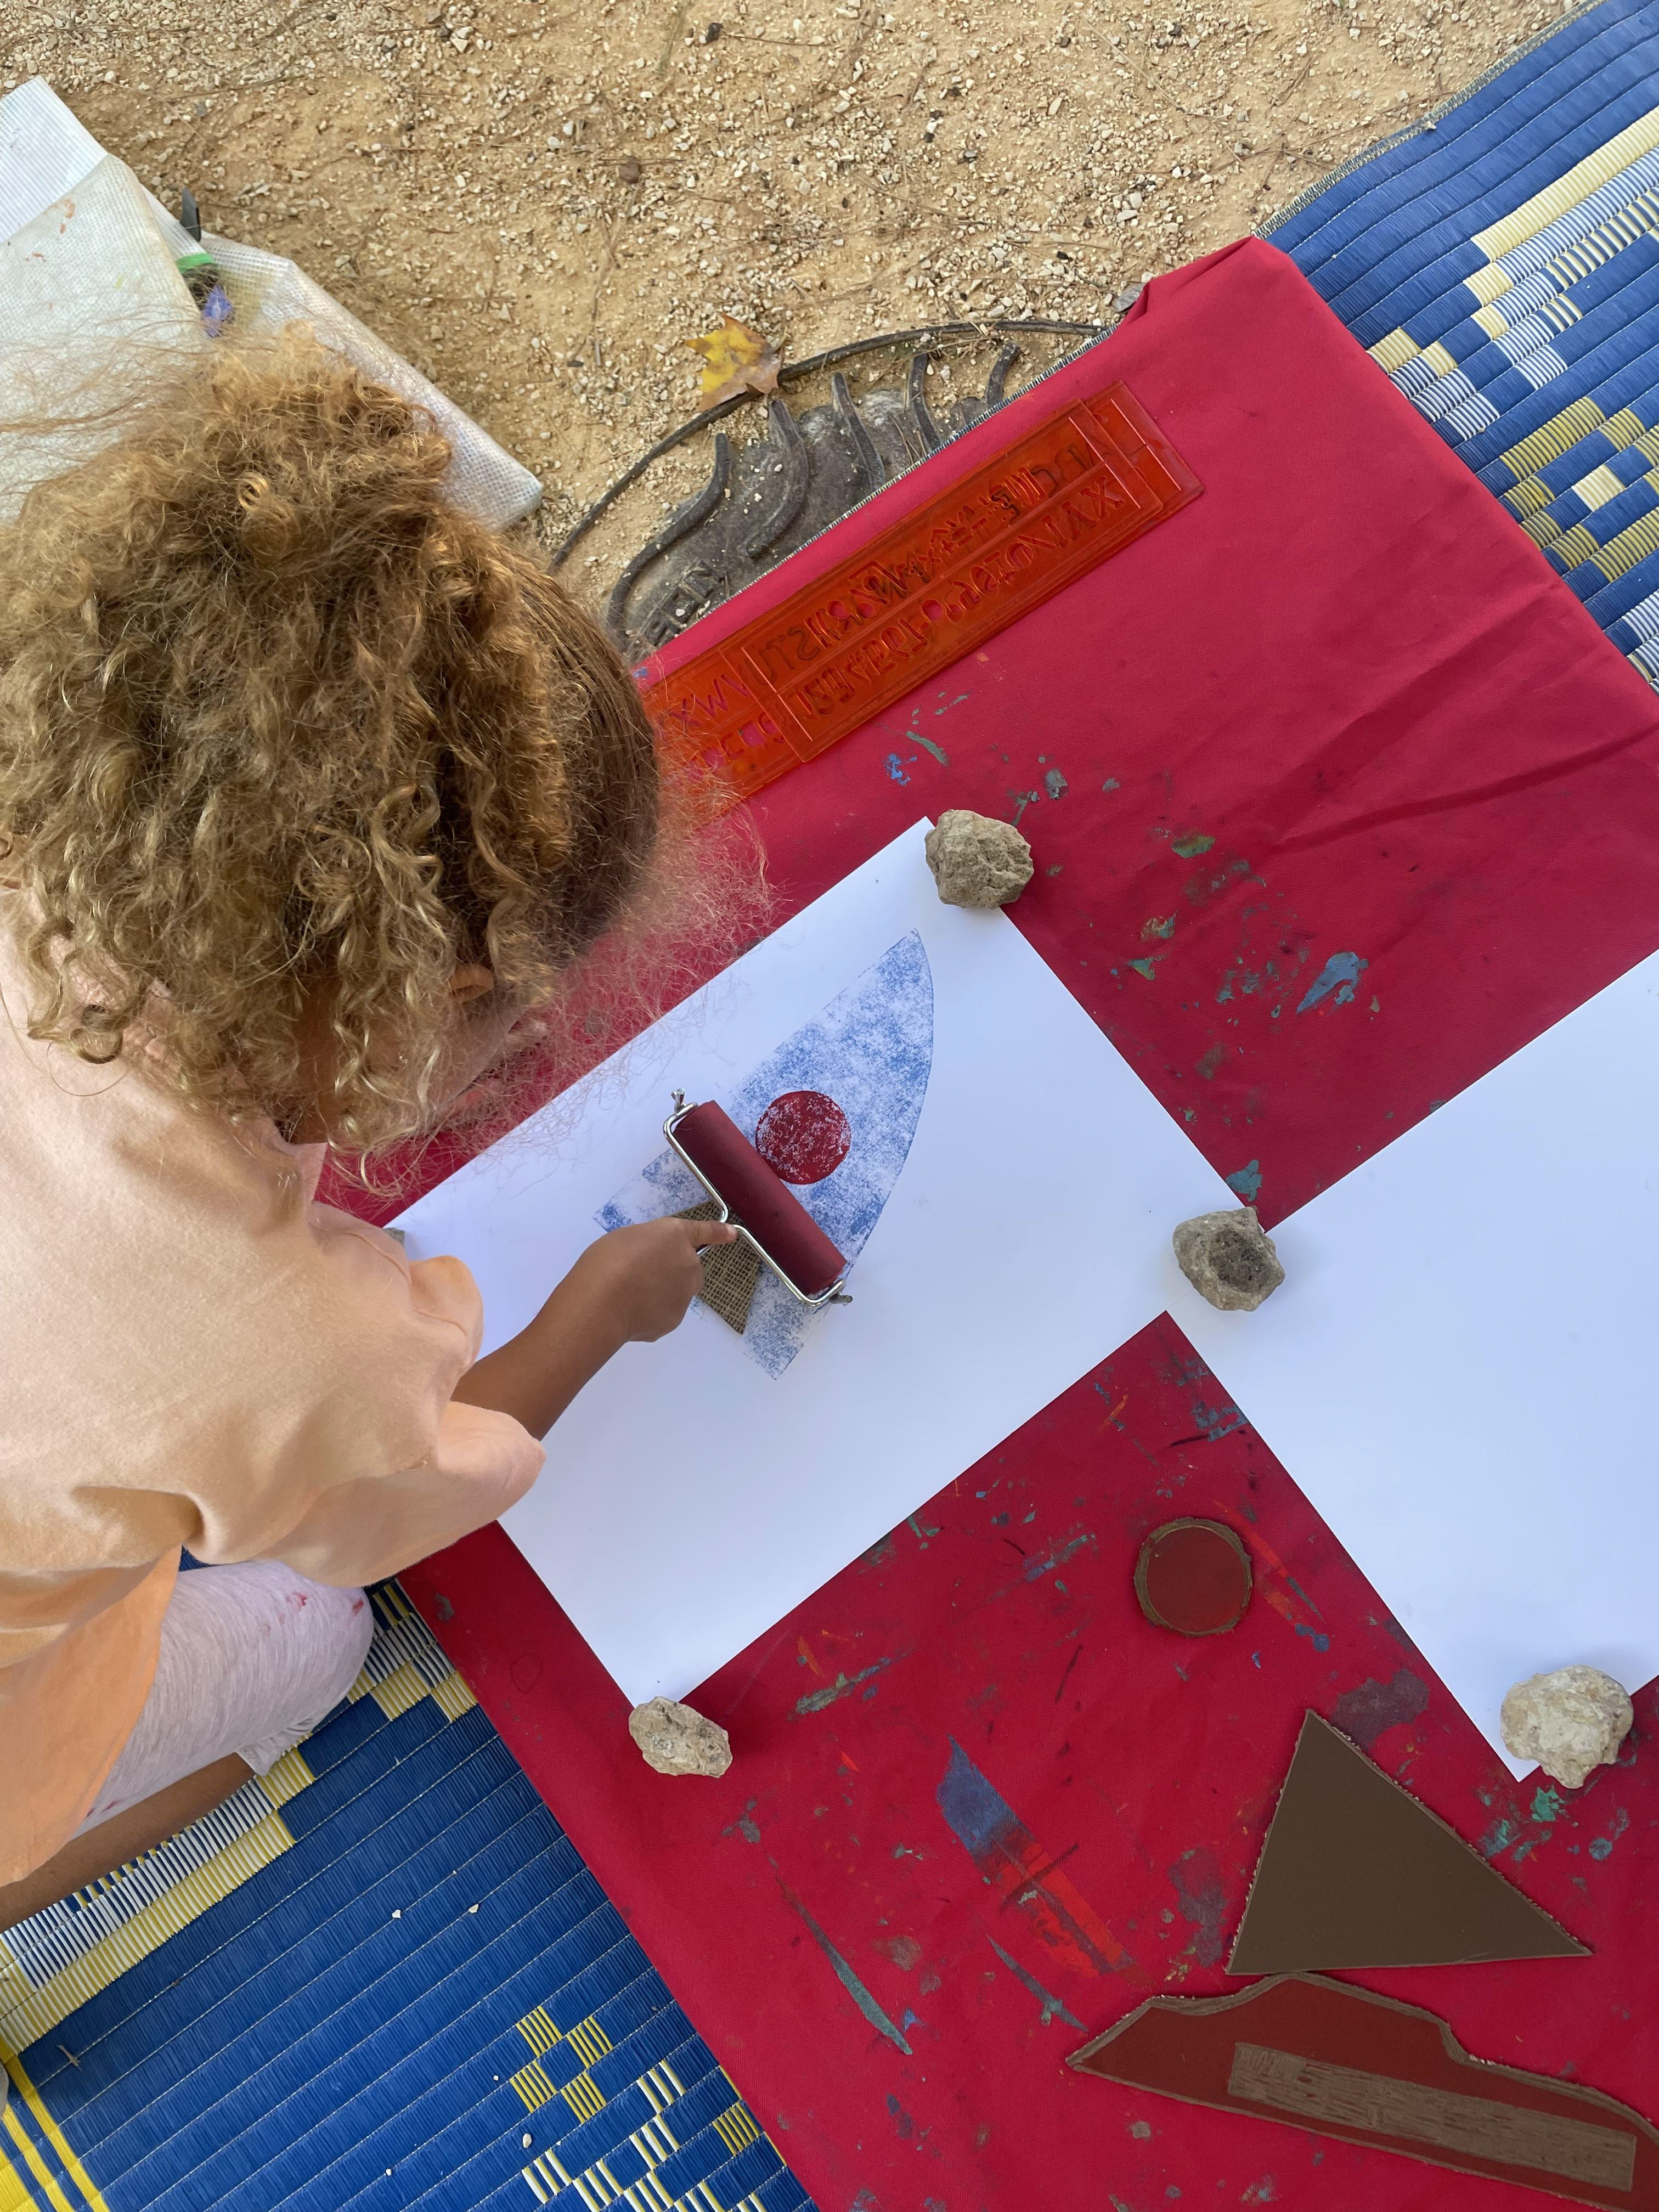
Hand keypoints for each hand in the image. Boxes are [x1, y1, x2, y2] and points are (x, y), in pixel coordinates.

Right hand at [567, 1216, 739, 1343]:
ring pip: (677, 1292)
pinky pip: (664, 1313)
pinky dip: (651, 1313)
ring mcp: (685, 1295)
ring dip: (661, 1292)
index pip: (703, 1231)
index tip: (732, 1234)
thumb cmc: (606, 1262)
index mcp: (675, 1236)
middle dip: (672, 1270)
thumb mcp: (626, 1239)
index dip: (718, 1233)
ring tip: (628, 1295)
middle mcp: (688, 1264)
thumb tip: (654, 1260)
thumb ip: (648, 1245)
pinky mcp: (675, 1320)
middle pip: (689, 1267)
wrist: (601, 1304)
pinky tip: (629, 1312)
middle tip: (640, 1275)